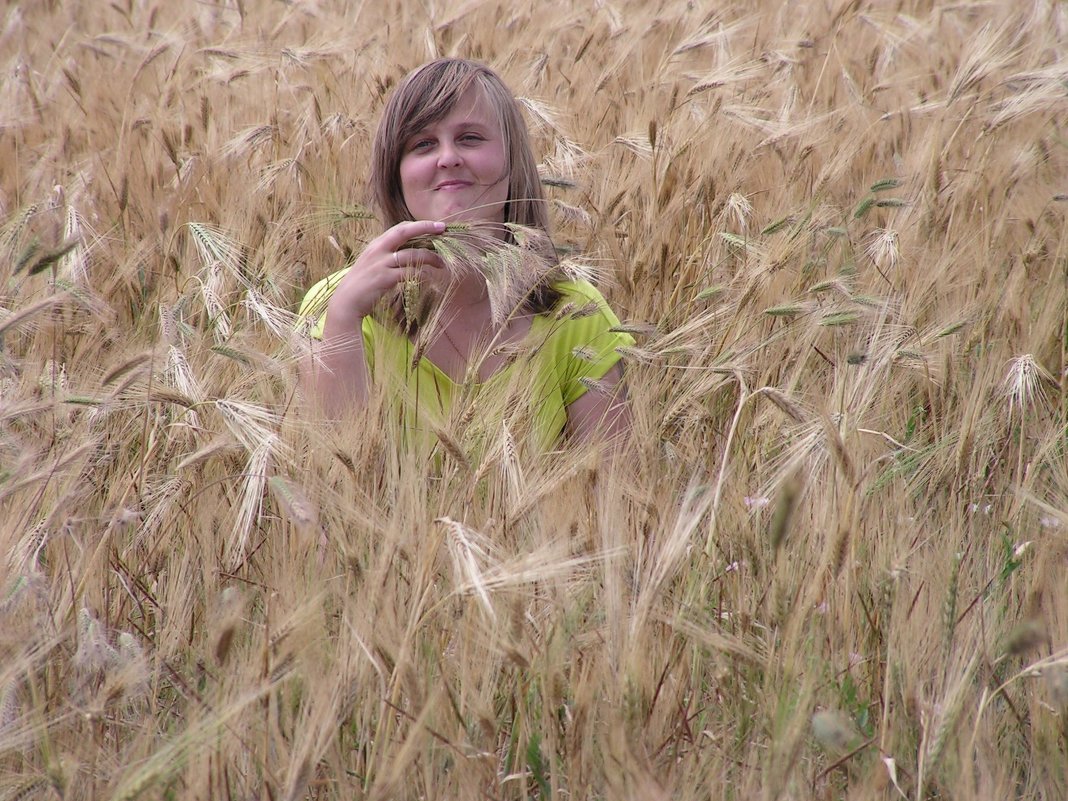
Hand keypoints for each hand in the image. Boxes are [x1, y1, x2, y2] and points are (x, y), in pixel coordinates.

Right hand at [325, 219, 447, 322]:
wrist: (346, 303)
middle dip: (425, 227)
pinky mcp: (384, 278)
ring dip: (430, 257)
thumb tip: (410, 253)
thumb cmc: (362, 285)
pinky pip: (409, 273)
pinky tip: (428, 278)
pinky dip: (421, 274)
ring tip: (441, 264)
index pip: (400, 227)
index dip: (419, 225)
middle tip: (442, 228)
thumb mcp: (373, 264)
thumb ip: (388, 256)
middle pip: (404, 231)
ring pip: (412, 254)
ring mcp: (381, 263)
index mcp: (376, 244)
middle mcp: (378, 250)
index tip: (436, 225)